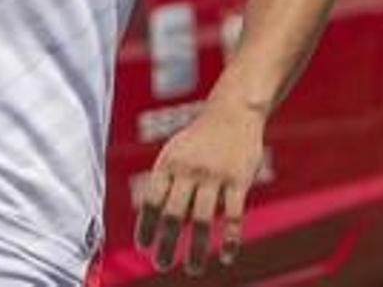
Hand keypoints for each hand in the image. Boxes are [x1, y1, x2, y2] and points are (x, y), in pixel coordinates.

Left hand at [133, 98, 265, 275]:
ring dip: (197, 249)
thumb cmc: (198, 141)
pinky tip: (227, 257)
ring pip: (202, 220)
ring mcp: (214, 176)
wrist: (232, 113)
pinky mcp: (238, 180)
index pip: (151, 201)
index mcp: (168, 165)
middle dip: (166, 243)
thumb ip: (164, 184)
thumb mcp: (174, 154)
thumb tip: (152, 221)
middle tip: (162, 265)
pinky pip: (233, 215)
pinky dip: (230, 239)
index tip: (144, 247)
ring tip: (192, 270)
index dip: (146, 226)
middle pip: (173, 214)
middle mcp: (188, 171)